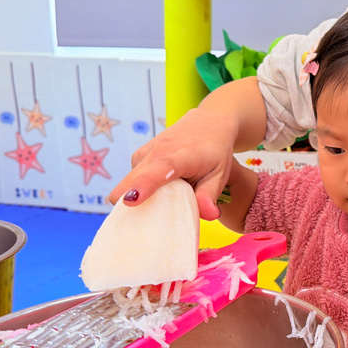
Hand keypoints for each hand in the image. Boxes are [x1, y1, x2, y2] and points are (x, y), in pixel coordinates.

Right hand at [107, 106, 237, 219]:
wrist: (207, 123)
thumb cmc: (215, 152)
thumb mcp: (219, 175)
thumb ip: (210, 195)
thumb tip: (209, 215)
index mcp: (179, 156)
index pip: (158, 170)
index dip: (143, 185)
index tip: (131, 200)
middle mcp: (157, 151)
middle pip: (131, 182)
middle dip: (130, 205)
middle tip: (147, 224)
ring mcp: (144, 153)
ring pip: (128, 185)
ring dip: (139, 198)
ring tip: (164, 200)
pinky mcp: (138, 156)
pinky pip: (131, 181)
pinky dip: (140, 190)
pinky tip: (159, 191)